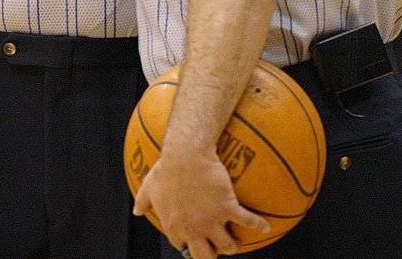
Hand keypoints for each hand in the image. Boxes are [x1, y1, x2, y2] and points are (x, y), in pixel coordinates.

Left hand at [133, 146, 268, 258]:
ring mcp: (211, 220)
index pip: (181, 245)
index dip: (188, 243)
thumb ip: (143, 201)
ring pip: (227, 245)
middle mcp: (193, 229)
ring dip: (234, 246)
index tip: (194, 239)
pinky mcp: (227, 207)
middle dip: (211, 255)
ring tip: (238, 242)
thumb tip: (136, 211)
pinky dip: (258, 225)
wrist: (185, 153)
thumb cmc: (166, 167)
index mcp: (174, 226)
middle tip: (217, 249)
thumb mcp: (149, 186)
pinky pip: (247, 221)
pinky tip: (266, 226)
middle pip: (204, 256)